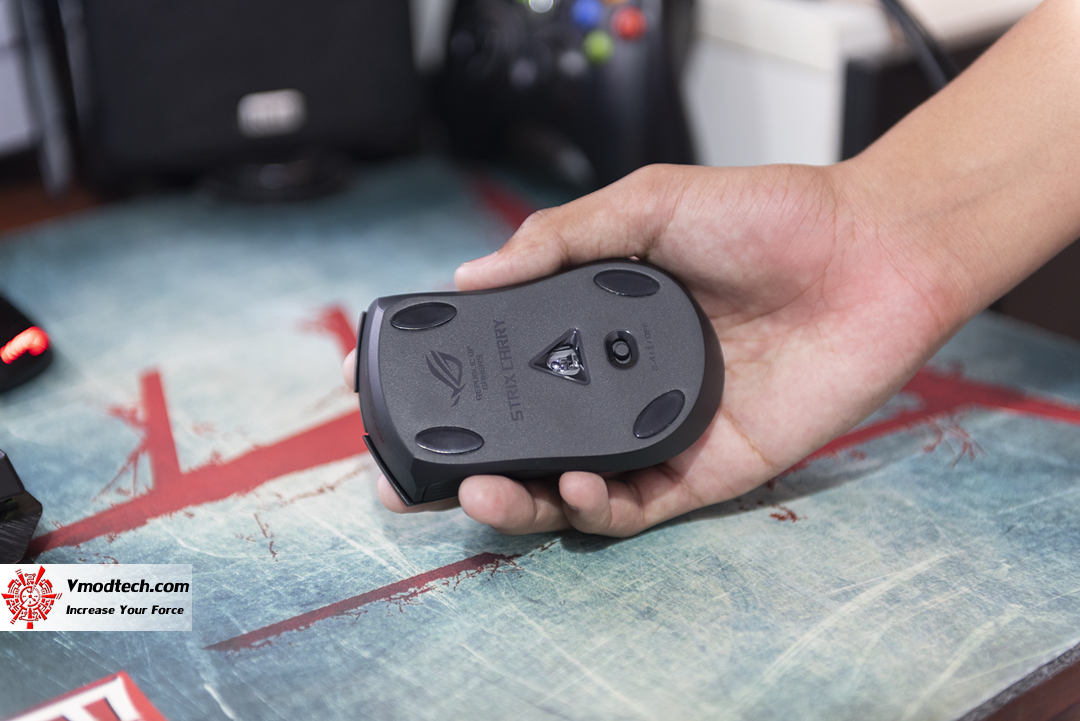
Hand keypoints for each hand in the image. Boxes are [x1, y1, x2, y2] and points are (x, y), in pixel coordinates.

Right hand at [347, 162, 952, 535]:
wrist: (872, 251)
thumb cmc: (770, 218)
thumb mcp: (649, 203)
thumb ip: (560, 239)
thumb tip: (470, 275)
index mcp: (598, 323)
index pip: (508, 365)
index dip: (452, 386)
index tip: (395, 396)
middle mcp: (620, 382)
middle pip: (527, 439)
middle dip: (466, 467)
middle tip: (412, 480)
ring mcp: (661, 430)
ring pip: (571, 488)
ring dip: (520, 500)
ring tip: (485, 490)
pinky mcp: (709, 468)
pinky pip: (640, 507)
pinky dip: (597, 508)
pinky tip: (572, 488)